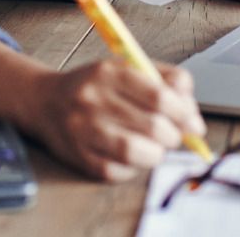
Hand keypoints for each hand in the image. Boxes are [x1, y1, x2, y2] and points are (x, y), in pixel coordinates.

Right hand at [28, 59, 204, 181]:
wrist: (46, 100)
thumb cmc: (95, 85)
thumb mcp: (127, 67)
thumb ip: (164, 79)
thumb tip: (193, 113)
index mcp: (110, 71)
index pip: (160, 96)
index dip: (184, 112)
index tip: (194, 122)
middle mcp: (94, 99)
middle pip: (153, 126)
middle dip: (174, 136)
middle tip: (175, 135)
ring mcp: (84, 130)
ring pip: (137, 153)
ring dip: (157, 154)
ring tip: (156, 147)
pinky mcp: (79, 157)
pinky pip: (117, 172)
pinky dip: (134, 167)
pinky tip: (133, 155)